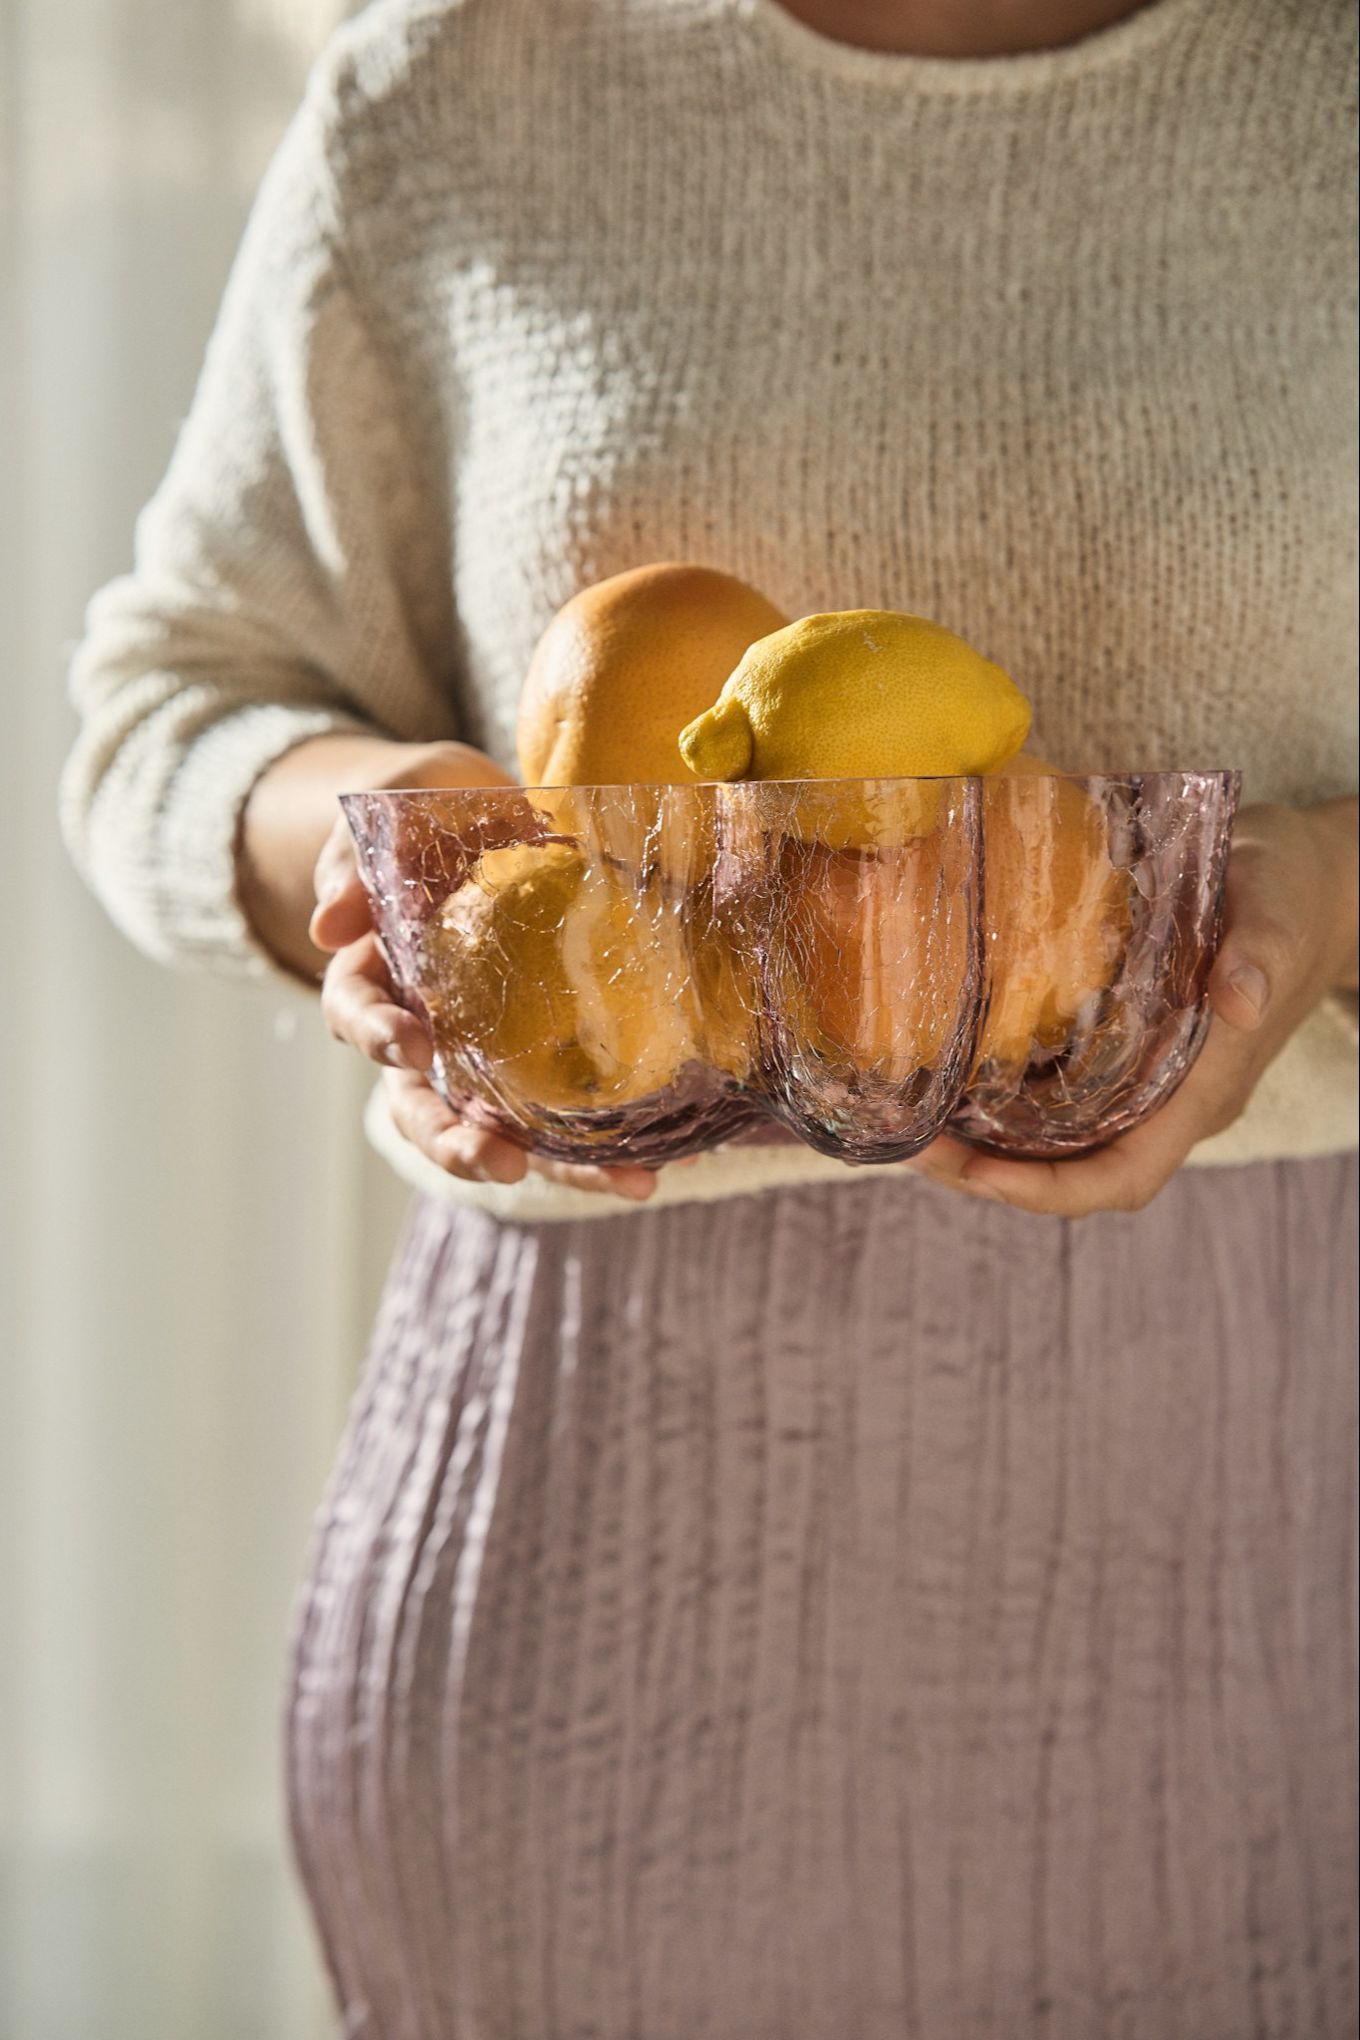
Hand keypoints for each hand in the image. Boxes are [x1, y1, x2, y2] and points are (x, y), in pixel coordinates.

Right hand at [310, 740, 661, 1203]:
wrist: (492, 807)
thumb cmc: (431, 805)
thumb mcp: (395, 807)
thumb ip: (356, 858)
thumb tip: (327, 924)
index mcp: (376, 972)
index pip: (357, 1015)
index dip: (378, 1036)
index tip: (412, 1045)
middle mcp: (425, 1030)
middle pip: (422, 1106)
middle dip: (458, 1143)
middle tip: (503, 1162)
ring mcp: (486, 1052)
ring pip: (504, 1129)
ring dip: (558, 1166)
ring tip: (624, 1185)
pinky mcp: (548, 1054)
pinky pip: (574, 1111)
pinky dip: (616, 1143)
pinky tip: (671, 1159)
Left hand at [906, 797, 1358, 1217]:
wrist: (1317, 881)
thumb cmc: (1293, 888)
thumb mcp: (1277, 905)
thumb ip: (1259, 952)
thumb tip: (1237, 1000)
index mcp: (1205, 1087)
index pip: (1124, 1175)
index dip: (1049, 1190)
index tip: (976, 1173)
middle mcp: (1171, 1101)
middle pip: (1075, 1175)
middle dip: (989, 1176)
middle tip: (908, 1144)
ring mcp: (1149, 1082)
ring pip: (1059, 1144)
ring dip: (983, 1145)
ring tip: (906, 1118)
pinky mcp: (1126, 1051)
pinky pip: (1059, 1099)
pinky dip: (999, 1102)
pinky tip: (946, 1073)